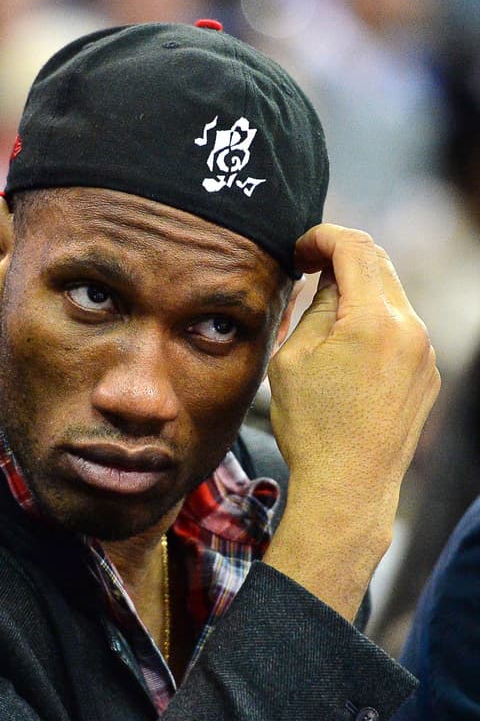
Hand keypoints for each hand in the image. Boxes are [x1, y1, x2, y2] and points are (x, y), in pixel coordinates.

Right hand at [264, 224, 438, 618]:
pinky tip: (344, 346)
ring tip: (321, 309)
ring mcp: (426, 352)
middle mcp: (411, 329)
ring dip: (358, 291)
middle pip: (380, 266)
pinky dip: (372, 321)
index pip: (356, 248)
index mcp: (374, 319)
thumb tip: (326, 281)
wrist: (350, 485)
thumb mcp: (292, 358)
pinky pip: (400, 330)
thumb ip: (313, 309)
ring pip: (391, 298)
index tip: (300, 247)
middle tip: (307, 264)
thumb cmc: (312, 426)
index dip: (323, 236)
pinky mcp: (428, 373)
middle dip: (342, 258)